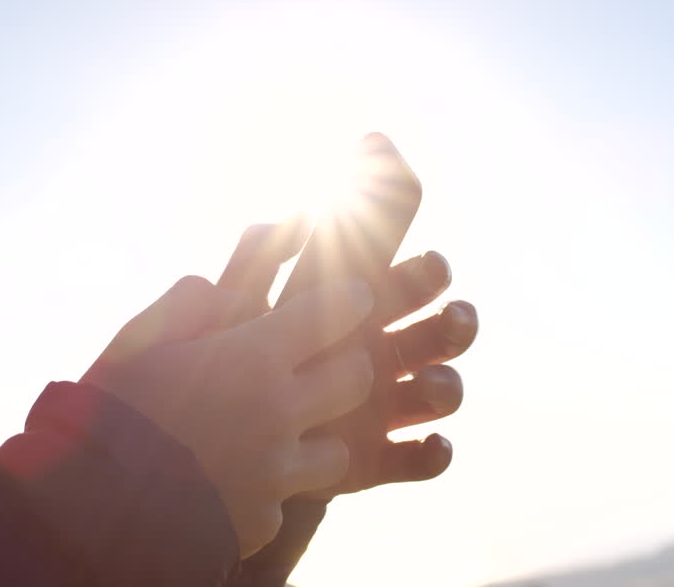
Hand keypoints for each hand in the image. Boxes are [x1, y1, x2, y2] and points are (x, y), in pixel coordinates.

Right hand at [80, 273, 377, 556]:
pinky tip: (231, 484)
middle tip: (320, 364)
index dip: (351, 297)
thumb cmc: (107, 408)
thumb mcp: (139, 338)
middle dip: (346, 364)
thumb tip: (216, 285)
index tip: (353, 295)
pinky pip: (283, 502)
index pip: (335, 311)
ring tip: (279, 437)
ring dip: (316, 439)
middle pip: (355, 378)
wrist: (86, 507)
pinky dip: (265, 492)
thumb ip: (188, 303)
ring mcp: (274, 474)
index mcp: (250, 359)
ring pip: (337, 451)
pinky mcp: (261, 521)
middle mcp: (276, 414)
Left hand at [216, 214, 478, 497]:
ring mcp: (386, 407)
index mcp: (358, 312)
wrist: (216, 438)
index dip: (430, 273)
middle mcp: (384, 355)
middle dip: (458, 324)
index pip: (410, 283)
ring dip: (448, 386)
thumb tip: (292, 215)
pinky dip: (435, 454)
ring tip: (432, 386)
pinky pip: (422, 458)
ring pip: (440, 391)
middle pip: (440, 333)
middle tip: (452, 318)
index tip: (435, 262)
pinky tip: (434, 446)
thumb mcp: (240, 307)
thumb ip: (258, 259)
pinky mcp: (379, 457)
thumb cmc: (231, 359)